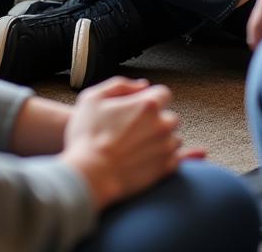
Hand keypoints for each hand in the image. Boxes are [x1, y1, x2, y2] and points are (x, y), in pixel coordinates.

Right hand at [61, 80, 200, 210]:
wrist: (88, 176)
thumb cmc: (87, 137)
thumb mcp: (93, 98)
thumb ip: (121, 85)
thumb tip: (143, 85)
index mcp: (148, 105)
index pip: (163, 94)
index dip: (150, 100)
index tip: (138, 110)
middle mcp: (163, 124)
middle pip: (169, 117)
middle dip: (157, 121)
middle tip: (135, 132)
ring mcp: (165, 147)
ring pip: (173, 138)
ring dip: (161, 140)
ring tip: (137, 148)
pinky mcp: (165, 168)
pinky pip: (174, 159)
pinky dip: (164, 159)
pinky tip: (145, 160)